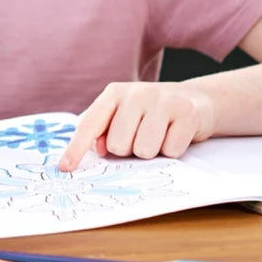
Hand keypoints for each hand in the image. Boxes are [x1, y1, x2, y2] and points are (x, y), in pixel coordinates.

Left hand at [58, 82, 216, 171]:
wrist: (196, 100)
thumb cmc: (150, 114)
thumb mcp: (123, 115)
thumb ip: (103, 131)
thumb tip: (95, 151)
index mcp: (113, 94)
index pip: (89, 124)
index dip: (76, 148)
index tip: (65, 168)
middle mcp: (135, 93)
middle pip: (117, 145)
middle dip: (128, 150)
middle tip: (140, 138)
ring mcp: (162, 101)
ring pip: (144, 151)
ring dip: (151, 152)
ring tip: (159, 136)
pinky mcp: (186, 113)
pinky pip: (171, 151)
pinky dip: (172, 150)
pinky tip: (175, 134)